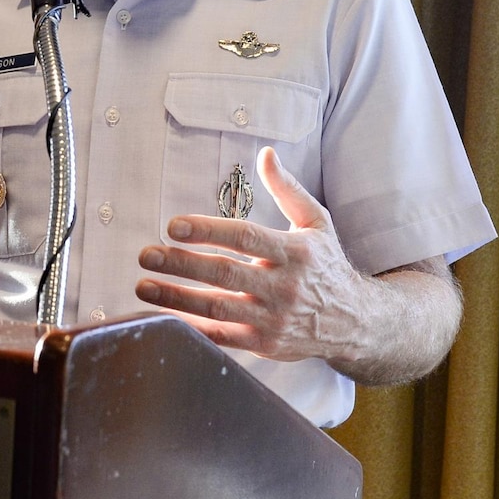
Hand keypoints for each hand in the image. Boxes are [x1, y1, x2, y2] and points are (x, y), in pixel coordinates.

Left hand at [134, 146, 365, 363]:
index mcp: (296, 252)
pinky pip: (221, 337)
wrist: (354, 322)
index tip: (173, 225)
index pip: (246, 238)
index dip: (208, 231)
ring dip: (176, 297)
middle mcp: (284, 286)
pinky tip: (164, 314)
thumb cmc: (327, 266)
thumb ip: (288, 189)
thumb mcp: (317, 223)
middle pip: (225, 273)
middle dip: (181, 264)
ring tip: (143, 285)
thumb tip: (266, 154)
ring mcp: (273, 319)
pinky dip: (190, 327)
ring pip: (217, 308)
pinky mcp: (264, 344)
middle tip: (147, 254)